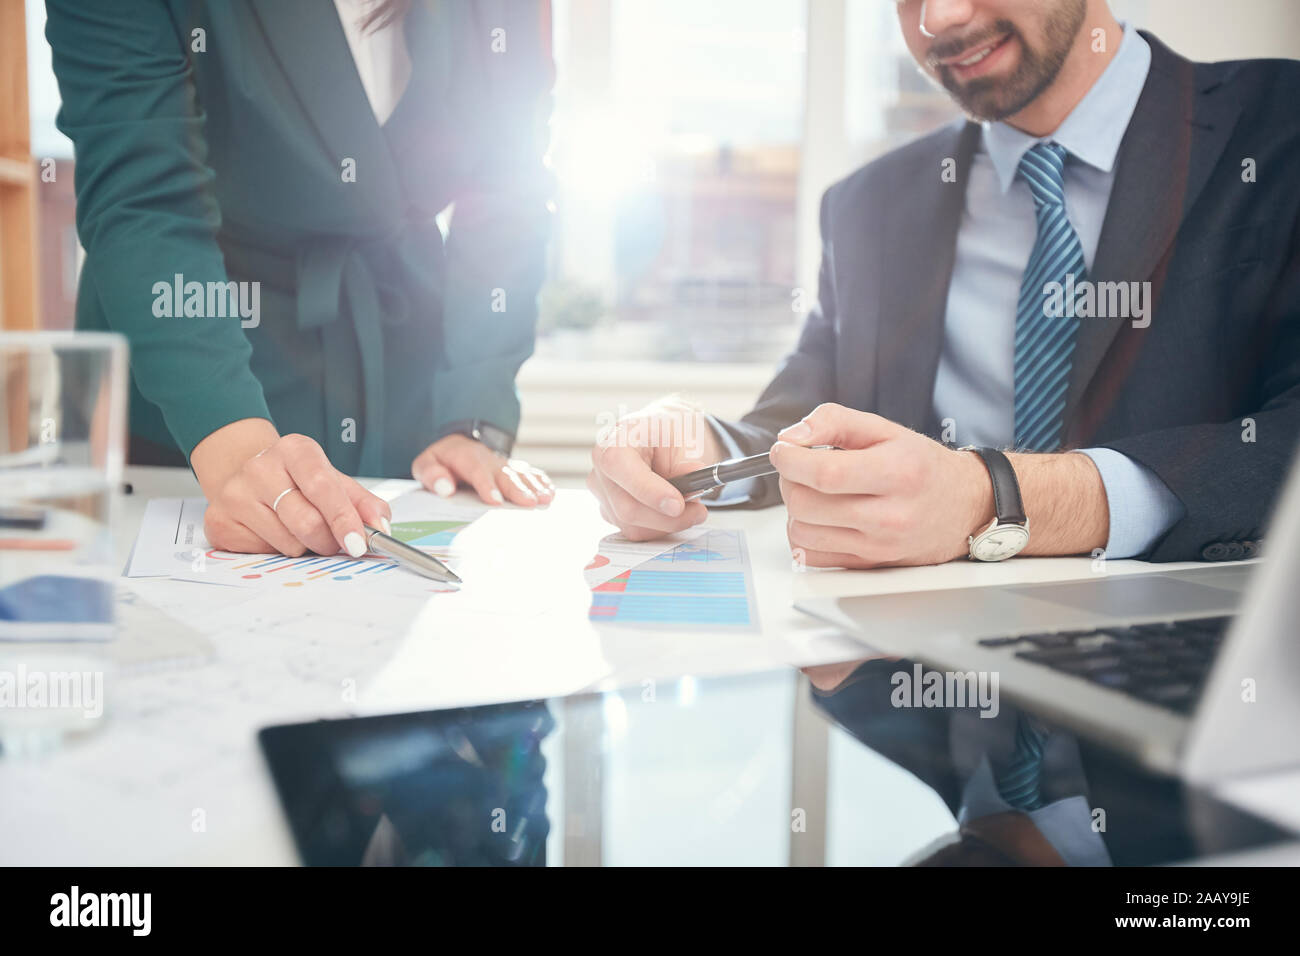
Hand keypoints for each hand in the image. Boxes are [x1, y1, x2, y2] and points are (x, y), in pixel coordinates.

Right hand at [192, 419, 391, 555]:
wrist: (245, 474)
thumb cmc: (297, 480)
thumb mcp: (334, 481)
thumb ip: (364, 503)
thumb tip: (381, 526)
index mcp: (295, 450)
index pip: (323, 486)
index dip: (344, 518)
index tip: (358, 543)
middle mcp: (259, 467)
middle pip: (306, 522)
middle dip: (328, 541)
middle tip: (333, 541)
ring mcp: (234, 494)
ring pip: (287, 543)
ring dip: (303, 546)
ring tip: (297, 529)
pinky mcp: (219, 521)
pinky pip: (262, 554)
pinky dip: (276, 550)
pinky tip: (271, 531)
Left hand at [412, 433, 553, 506]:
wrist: (458, 446)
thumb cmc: (442, 461)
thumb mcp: (425, 464)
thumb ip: (431, 474)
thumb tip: (444, 487)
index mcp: (466, 457)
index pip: (478, 472)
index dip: (487, 486)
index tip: (494, 501)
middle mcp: (489, 460)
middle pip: (505, 474)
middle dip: (518, 488)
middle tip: (529, 503)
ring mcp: (504, 464)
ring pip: (521, 474)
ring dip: (534, 486)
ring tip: (545, 498)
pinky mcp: (513, 470)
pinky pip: (530, 473)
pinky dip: (541, 482)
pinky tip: (550, 491)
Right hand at [586, 397, 719, 540]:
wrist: (659, 439)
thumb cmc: (667, 434)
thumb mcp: (682, 438)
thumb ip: (685, 463)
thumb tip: (691, 485)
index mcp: (614, 440)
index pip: (620, 466)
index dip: (648, 490)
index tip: (678, 504)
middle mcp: (601, 469)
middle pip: (628, 507)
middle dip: (668, 517)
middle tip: (698, 511)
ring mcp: (602, 494)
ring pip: (633, 526)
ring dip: (668, 524)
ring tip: (690, 508)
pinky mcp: (609, 512)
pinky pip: (635, 531)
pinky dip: (660, 528)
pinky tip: (671, 513)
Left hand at [771, 404, 991, 567]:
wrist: (965, 506)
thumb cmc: (923, 466)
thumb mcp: (885, 429)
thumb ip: (834, 422)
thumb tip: (791, 437)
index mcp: (896, 473)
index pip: (824, 473)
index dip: (790, 460)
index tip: (782, 450)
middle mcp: (889, 515)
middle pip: (805, 504)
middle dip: (790, 480)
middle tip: (801, 468)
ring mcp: (878, 546)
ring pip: (802, 533)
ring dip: (796, 509)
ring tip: (815, 493)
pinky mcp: (869, 566)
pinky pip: (812, 557)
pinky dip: (806, 535)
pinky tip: (822, 518)